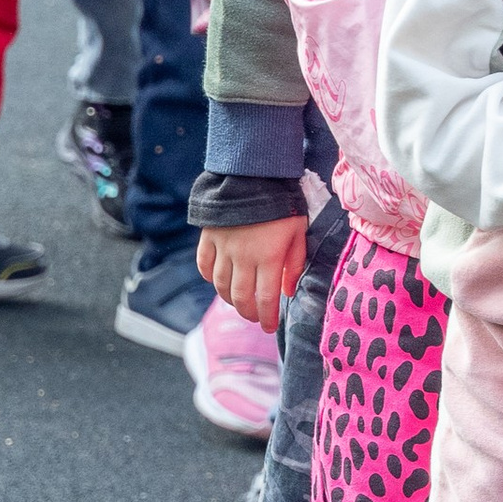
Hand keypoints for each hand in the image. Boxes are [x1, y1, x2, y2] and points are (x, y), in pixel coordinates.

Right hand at [198, 212, 308, 330]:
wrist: (253, 173)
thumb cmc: (282, 204)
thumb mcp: (298, 232)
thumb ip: (294, 263)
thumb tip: (288, 290)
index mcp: (268, 258)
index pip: (266, 299)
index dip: (268, 318)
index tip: (270, 327)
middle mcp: (242, 257)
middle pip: (241, 297)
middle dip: (249, 312)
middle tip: (256, 317)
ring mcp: (222, 248)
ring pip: (220, 285)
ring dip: (230, 299)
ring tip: (240, 302)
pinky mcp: (208, 237)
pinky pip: (204, 265)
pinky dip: (209, 278)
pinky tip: (218, 281)